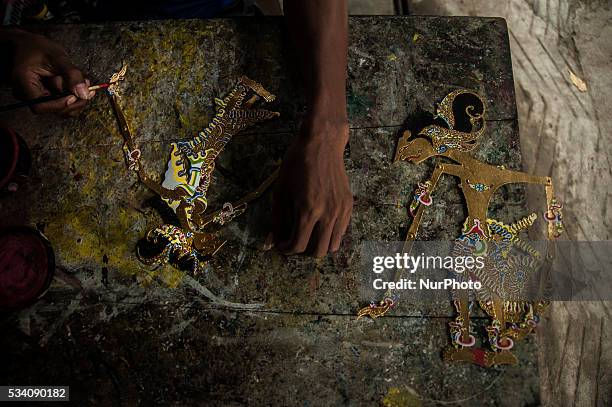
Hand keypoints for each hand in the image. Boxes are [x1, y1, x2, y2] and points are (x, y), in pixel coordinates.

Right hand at [5, 29, 94, 115]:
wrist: (29, 44)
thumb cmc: (38, 47)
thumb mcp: (58, 57)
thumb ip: (71, 75)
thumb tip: (84, 94)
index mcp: (23, 83)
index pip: (41, 106)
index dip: (60, 105)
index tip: (75, 96)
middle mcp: (26, 94)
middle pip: (53, 109)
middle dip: (73, 101)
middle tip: (89, 89)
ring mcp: (35, 96)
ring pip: (60, 107)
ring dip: (76, 97)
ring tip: (84, 82)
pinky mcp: (44, 96)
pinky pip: (61, 101)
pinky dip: (73, 94)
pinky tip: (79, 83)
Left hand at [270, 119, 352, 256]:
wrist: (322, 143)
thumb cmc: (296, 163)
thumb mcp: (281, 190)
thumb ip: (278, 219)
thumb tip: (273, 241)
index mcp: (307, 210)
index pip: (298, 246)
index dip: (286, 249)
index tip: (281, 245)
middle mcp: (327, 214)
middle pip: (317, 252)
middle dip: (302, 251)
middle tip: (294, 241)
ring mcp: (341, 210)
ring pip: (332, 246)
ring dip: (318, 245)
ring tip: (307, 235)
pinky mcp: (348, 205)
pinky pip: (341, 232)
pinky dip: (329, 235)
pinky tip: (319, 224)